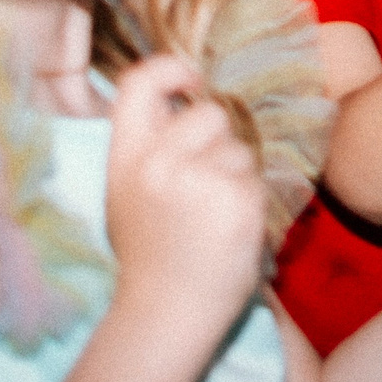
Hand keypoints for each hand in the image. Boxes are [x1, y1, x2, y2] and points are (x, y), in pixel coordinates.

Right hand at [103, 57, 265, 321]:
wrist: (167, 312)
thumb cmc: (153, 252)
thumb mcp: (129, 191)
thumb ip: (150, 144)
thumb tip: (187, 92)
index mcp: (125, 158)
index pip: (139, 83)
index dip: (171, 68)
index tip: (192, 82)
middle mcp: (157, 162)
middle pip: (211, 112)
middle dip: (219, 140)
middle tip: (203, 185)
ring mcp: (198, 179)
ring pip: (239, 147)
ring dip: (236, 174)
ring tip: (211, 215)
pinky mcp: (237, 197)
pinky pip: (257, 176)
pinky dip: (251, 198)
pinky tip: (228, 228)